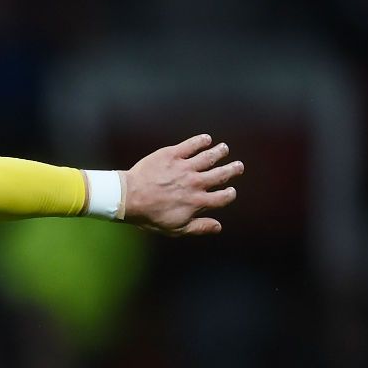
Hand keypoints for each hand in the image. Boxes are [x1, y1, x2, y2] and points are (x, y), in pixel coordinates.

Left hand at [122, 134, 243, 235]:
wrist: (128, 197)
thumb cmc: (149, 216)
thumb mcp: (175, 229)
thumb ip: (199, 227)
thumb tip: (218, 227)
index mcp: (198, 202)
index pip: (222, 197)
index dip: (229, 194)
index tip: (231, 191)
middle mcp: (195, 183)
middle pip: (221, 174)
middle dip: (232, 170)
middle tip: (239, 165)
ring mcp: (184, 167)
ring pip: (209, 157)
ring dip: (219, 152)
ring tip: (224, 149)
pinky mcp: (171, 155)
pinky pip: (191, 145)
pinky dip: (201, 141)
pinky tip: (206, 139)